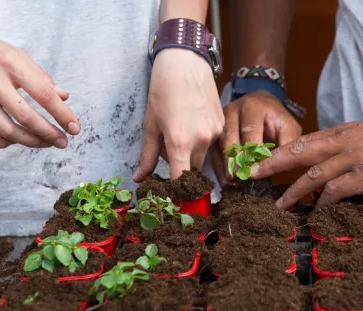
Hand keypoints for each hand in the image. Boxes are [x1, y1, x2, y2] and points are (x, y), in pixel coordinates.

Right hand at [0, 13, 79, 147]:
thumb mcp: (19, 55)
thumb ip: (42, 77)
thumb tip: (64, 98)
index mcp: (10, 63)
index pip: (43, 94)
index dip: (62, 114)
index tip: (74, 128)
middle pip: (25, 117)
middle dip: (49, 133)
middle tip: (63, 141)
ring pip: (7, 131)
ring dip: (31, 141)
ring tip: (45, 142)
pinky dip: (4, 143)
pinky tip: (17, 140)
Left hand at [133, 49, 223, 180]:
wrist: (186, 63)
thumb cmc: (163, 90)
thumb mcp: (150, 125)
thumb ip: (147, 156)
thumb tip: (140, 179)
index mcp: (180, 142)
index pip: (181, 179)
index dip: (176, 190)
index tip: (170, 194)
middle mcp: (202, 140)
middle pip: (193, 170)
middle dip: (180, 166)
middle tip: (167, 149)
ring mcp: (215, 133)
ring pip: (203, 156)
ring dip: (191, 153)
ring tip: (180, 131)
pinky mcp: (222, 125)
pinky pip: (212, 143)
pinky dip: (201, 141)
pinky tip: (191, 122)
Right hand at [212, 90, 301, 185]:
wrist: (260, 104)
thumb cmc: (275, 119)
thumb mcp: (287, 126)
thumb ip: (287, 141)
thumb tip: (282, 163)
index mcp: (253, 107)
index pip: (250, 130)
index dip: (252, 151)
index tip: (256, 169)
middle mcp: (233, 110)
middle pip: (230, 136)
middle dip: (235, 159)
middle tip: (240, 177)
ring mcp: (220, 121)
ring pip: (219, 144)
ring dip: (225, 165)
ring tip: (231, 182)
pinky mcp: (215, 131)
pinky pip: (213, 150)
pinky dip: (218, 166)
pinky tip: (224, 180)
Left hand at [250, 115, 362, 208]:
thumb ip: (354, 144)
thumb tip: (341, 161)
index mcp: (346, 131)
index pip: (307, 139)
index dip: (285, 150)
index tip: (268, 159)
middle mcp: (344, 141)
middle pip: (299, 151)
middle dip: (273, 163)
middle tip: (253, 174)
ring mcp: (354, 158)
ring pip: (313, 175)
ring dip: (293, 191)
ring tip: (279, 205)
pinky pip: (336, 192)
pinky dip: (323, 203)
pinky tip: (315, 213)